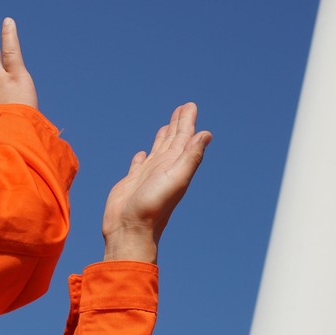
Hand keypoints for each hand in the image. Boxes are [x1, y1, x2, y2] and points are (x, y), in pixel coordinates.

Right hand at [102, 103, 211, 262]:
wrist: (129, 229)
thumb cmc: (152, 207)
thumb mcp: (175, 178)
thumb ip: (190, 157)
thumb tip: (206, 134)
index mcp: (175, 165)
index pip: (184, 137)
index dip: (187, 121)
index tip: (190, 105)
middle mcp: (163, 168)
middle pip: (173, 140)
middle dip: (178, 124)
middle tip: (184, 107)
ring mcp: (148, 175)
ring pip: (158, 150)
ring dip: (163, 137)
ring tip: (166, 126)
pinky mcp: (132, 181)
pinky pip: (139, 164)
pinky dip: (141, 157)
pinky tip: (142, 154)